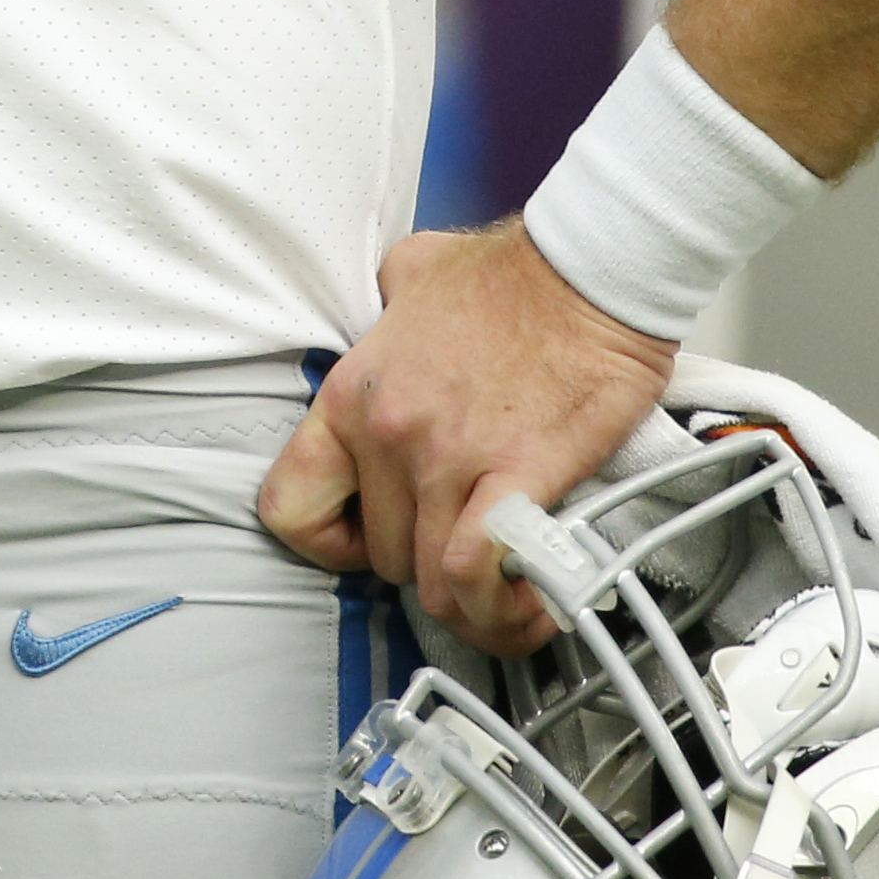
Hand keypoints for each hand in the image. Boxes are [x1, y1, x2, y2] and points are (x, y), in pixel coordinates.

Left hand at [258, 223, 674, 653]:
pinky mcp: (517, 475)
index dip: (330, 540)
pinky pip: (480, 571)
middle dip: (424, 563)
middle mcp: (389, 434)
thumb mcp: (411, 275)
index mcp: (353, 393)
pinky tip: (529, 602)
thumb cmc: (512, 273)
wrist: (589, 270)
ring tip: (504, 593)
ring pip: (434, 581)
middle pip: (381, 556)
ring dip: (472, 599)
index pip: (290, 506)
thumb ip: (383, 311)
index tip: (369, 536)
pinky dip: (503, 607)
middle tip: (464, 546)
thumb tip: (388, 314)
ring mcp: (449, 458)